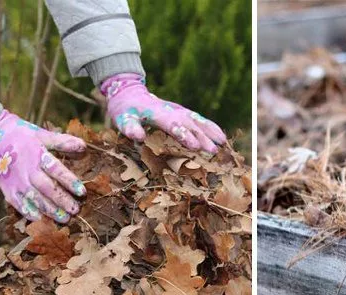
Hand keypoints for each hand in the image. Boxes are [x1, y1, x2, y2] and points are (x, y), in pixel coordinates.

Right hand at [0, 111, 86, 222]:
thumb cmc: (23, 136)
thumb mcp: (43, 135)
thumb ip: (63, 142)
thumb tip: (84, 146)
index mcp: (38, 156)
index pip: (57, 170)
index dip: (70, 182)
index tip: (82, 192)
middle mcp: (28, 171)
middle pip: (47, 189)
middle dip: (62, 201)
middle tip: (76, 210)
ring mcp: (17, 182)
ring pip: (35, 199)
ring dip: (50, 210)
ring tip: (64, 219)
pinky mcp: (8, 190)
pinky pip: (19, 205)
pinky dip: (30, 213)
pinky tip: (41, 220)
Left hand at [102, 73, 226, 153]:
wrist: (130, 92)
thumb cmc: (125, 110)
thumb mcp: (122, 118)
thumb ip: (130, 127)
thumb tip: (138, 137)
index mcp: (157, 113)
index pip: (172, 125)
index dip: (184, 135)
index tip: (195, 146)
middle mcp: (171, 111)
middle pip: (189, 124)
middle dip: (202, 137)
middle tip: (214, 151)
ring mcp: (179, 110)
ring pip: (197, 120)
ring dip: (210, 132)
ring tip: (223, 143)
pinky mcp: (183, 112)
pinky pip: (199, 119)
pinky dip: (211, 127)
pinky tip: (221, 136)